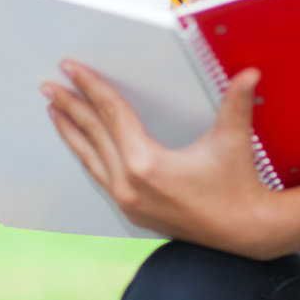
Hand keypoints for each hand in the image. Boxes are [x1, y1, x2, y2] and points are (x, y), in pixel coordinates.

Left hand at [43, 62, 292, 256]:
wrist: (242, 229)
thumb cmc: (236, 186)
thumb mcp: (233, 140)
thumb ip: (236, 102)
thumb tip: (249, 74)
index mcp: (146, 164)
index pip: (111, 114)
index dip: (91, 87)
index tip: (71, 70)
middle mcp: (129, 184)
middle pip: (93, 134)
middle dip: (71, 106)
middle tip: (50, 85)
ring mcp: (127, 201)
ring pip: (89, 158)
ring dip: (71, 132)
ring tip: (55, 112)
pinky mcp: (132, 210)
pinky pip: (100, 176)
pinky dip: (86, 155)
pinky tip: (82, 146)